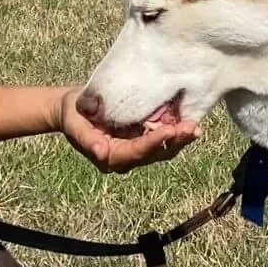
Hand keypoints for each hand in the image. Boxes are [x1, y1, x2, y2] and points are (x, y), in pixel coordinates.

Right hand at [59, 88, 200, 173]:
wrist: (72, 109)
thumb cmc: (72, 115)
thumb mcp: (74, 125)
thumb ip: (86, 139)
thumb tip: (101, 153)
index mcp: (111, 158)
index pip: (137, 152)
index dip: (153, 142)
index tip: (169, 130)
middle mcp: (127, 157)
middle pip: (155, 153)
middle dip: (175, 141)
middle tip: (192, 129)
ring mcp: (136, 148)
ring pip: (163, 148)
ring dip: (180, 138)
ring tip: (195, 127)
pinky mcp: (142, 137)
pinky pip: (162, 137)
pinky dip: (176, 131)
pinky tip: (189, 121)